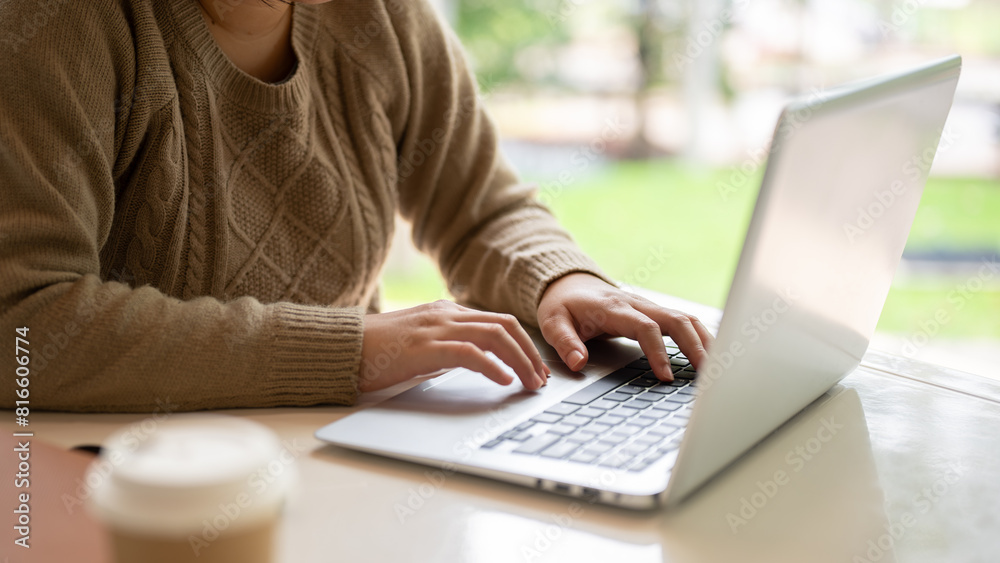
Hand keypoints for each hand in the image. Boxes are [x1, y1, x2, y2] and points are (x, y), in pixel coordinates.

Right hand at [359, 301, 549, 392]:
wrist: (342, 347)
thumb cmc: (376, 351)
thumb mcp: (420, 343)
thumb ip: (447, 347)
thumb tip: (475, 363)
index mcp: (446, 311)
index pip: (498, 321)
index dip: (524, 344)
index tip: (535, 367)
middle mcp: (446, 314)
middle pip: (505, 325)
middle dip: (530, 353)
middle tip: (540, 379)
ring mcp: (437, 327)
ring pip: (496, 336)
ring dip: (520, 361)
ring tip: (530, 383)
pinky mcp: (426, 347)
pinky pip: (470, 353)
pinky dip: (494, 367)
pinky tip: (504, 382)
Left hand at [537, 273, 713, 380]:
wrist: (569, 284)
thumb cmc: (563, 305)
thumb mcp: (553, 322)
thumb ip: (564, 342)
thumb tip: (579, 362)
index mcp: (614, 308)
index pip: (645, 327)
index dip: (658, 351)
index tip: (665, 376)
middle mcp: (637, 304)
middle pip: (676, 319)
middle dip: (695, 346)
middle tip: (706, 374)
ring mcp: (648, 307)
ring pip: (686, 318)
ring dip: (704, 341)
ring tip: (716, 369)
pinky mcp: (655, 312)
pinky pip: (684, 321)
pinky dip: (701, 336)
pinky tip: (712, 354)